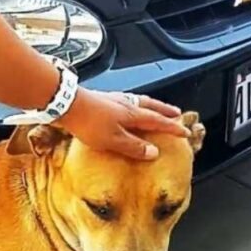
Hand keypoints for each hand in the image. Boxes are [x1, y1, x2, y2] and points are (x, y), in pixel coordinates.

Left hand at [57, 88, 191, 159]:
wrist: (66, 105)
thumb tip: (153, 152)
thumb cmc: (89, 122)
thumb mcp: (114, 140)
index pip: (159, 121)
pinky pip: (127, 100)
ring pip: (139, 101)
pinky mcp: (103, 98)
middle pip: (152, 106)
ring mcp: (114, 99)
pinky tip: (128, 107)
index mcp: (133, 114)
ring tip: (155, 108)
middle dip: (165, 110)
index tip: (184, 132)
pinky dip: (134, 103)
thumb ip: (134, 147)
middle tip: (176, 112)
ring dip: (151, 104)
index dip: (172, 127)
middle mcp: (126, 104)